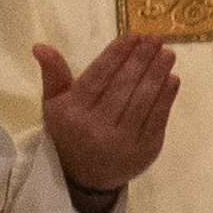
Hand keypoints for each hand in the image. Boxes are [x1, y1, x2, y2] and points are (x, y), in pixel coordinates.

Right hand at [38, 31, 183, 196]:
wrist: (85, 177)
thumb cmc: (69, 131)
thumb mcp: (53, 105)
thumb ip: (53, 74)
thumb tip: (40, 46)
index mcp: (74, 112)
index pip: (99, 76)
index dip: (117, 55)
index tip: (134, 36)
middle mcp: (97, 127)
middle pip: (124, 86)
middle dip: (142, 59)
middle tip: (156, 38)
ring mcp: (122, 141)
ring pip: (143, 101)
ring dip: (158, 74)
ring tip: (167, 54)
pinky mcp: (143, 152)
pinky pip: (157, 120)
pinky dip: (166, 98)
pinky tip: (172, 79)